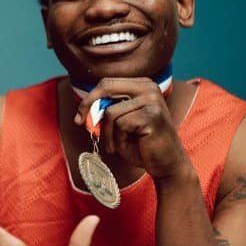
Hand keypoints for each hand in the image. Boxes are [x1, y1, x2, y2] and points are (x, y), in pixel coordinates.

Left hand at [74, 77, 189, 179]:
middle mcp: (149, 87)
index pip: (107, 83)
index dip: (89, 98)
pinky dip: (118, 139)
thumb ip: (105, 111)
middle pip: (106, 88)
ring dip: (107, 133)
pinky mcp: (153, 115)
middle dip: (89, 107)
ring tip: (116, 144)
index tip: (79, 116)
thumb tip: (84, 110)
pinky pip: (120, 124)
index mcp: (141, 85)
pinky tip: (127, 145)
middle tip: (81, 124)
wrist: (165, 163)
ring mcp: (153, 100)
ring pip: (110, 112)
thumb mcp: (119, 123)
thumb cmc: (140, 144)